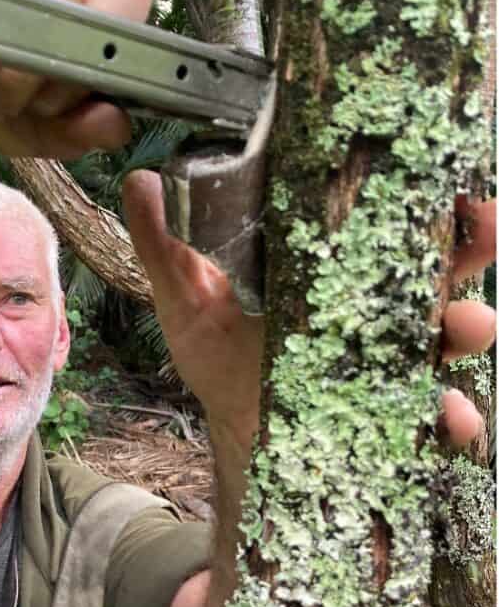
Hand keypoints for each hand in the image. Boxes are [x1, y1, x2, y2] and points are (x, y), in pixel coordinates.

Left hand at [123, 173, 495, 447]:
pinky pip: (441, 417)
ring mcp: (393, 361)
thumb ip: (168, 246)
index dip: (420, 193)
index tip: (443, 169)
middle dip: (472, 243)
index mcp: (333, 267)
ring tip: (468, 322)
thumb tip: (141, 180)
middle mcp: (375, 306)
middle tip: (487, 223)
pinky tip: (450, 414)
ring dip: (472, 324)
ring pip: (454, 334)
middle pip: (440, 265)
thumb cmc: (220, 360)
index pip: (385, 219)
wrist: (238, 437)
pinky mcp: (396, 416)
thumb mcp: (189, 299)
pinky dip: (455, 419)